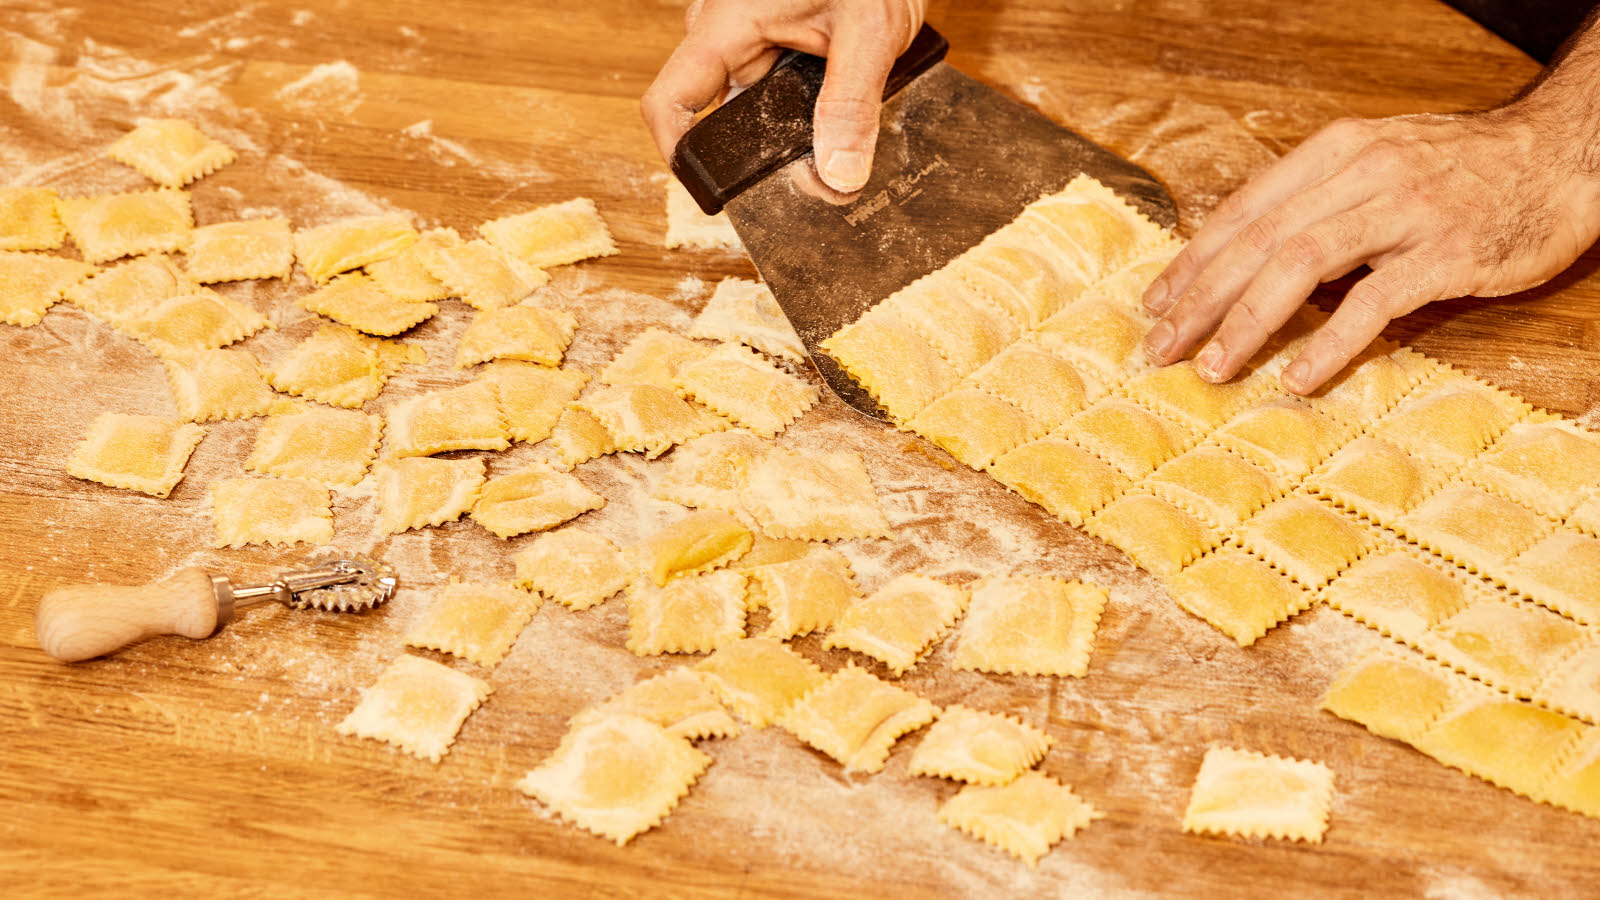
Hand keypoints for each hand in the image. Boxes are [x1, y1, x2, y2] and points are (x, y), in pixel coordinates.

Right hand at [641, 0, 925, 192]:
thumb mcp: (869, 29)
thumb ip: (852, 105)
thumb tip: (838, 178)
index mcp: (725, 26)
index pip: (669, 104)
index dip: (682, 157)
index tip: (724, 195)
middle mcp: (727, 37)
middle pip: (721, 121)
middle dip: (768, 159)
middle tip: (827, 179)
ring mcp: (750, 43)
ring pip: (755, 114)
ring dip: (796, 135)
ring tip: (848, 134)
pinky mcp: (775, 47)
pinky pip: (777, 97)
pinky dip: (809, 115)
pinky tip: (845, 112)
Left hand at [1139, 102, 1599, 393]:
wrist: (1561, 156)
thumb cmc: (1461, 172)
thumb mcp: (1377, 166)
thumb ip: (1316, 204)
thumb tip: (1243, 259)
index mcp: (1336, 152)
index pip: (1244, 210)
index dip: (1193, 260)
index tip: (1155, 303)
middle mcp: (1363, 174)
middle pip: (1259, 240)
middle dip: (1201, 299)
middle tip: (1161, 347)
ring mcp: (1405, 212)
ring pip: (1300, 265)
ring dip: (1246, 321)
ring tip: (1213, 367)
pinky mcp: (1445, 254)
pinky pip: (1373, 303)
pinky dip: (1328, 343)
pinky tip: (1296, 377)